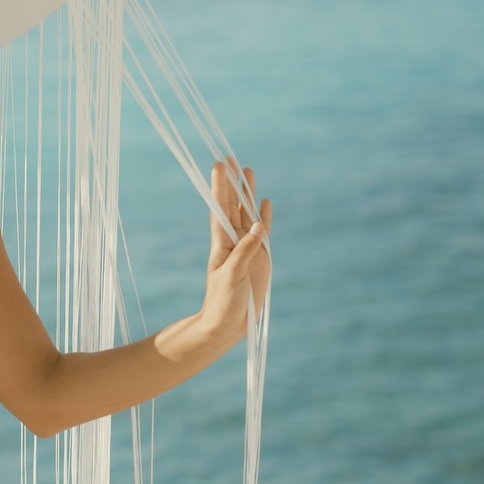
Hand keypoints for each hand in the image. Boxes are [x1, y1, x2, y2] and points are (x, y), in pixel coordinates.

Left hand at [199, 156, 271, 347]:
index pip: (221, 208)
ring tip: (248, 172)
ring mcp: (247, 248)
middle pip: (233, 205)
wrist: (228, 323)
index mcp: (222, 243)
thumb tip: (257, 225)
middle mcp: (233, 241)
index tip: (219, 165)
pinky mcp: (260, 258)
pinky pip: (262, 232)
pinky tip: (264, 203)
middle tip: (232, 159)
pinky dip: (263, 217)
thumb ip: (245, 251)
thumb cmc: (223, 302)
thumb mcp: (233, 276)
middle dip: (233, 183)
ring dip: (248, 194)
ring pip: (248, 214)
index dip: (220, 187)